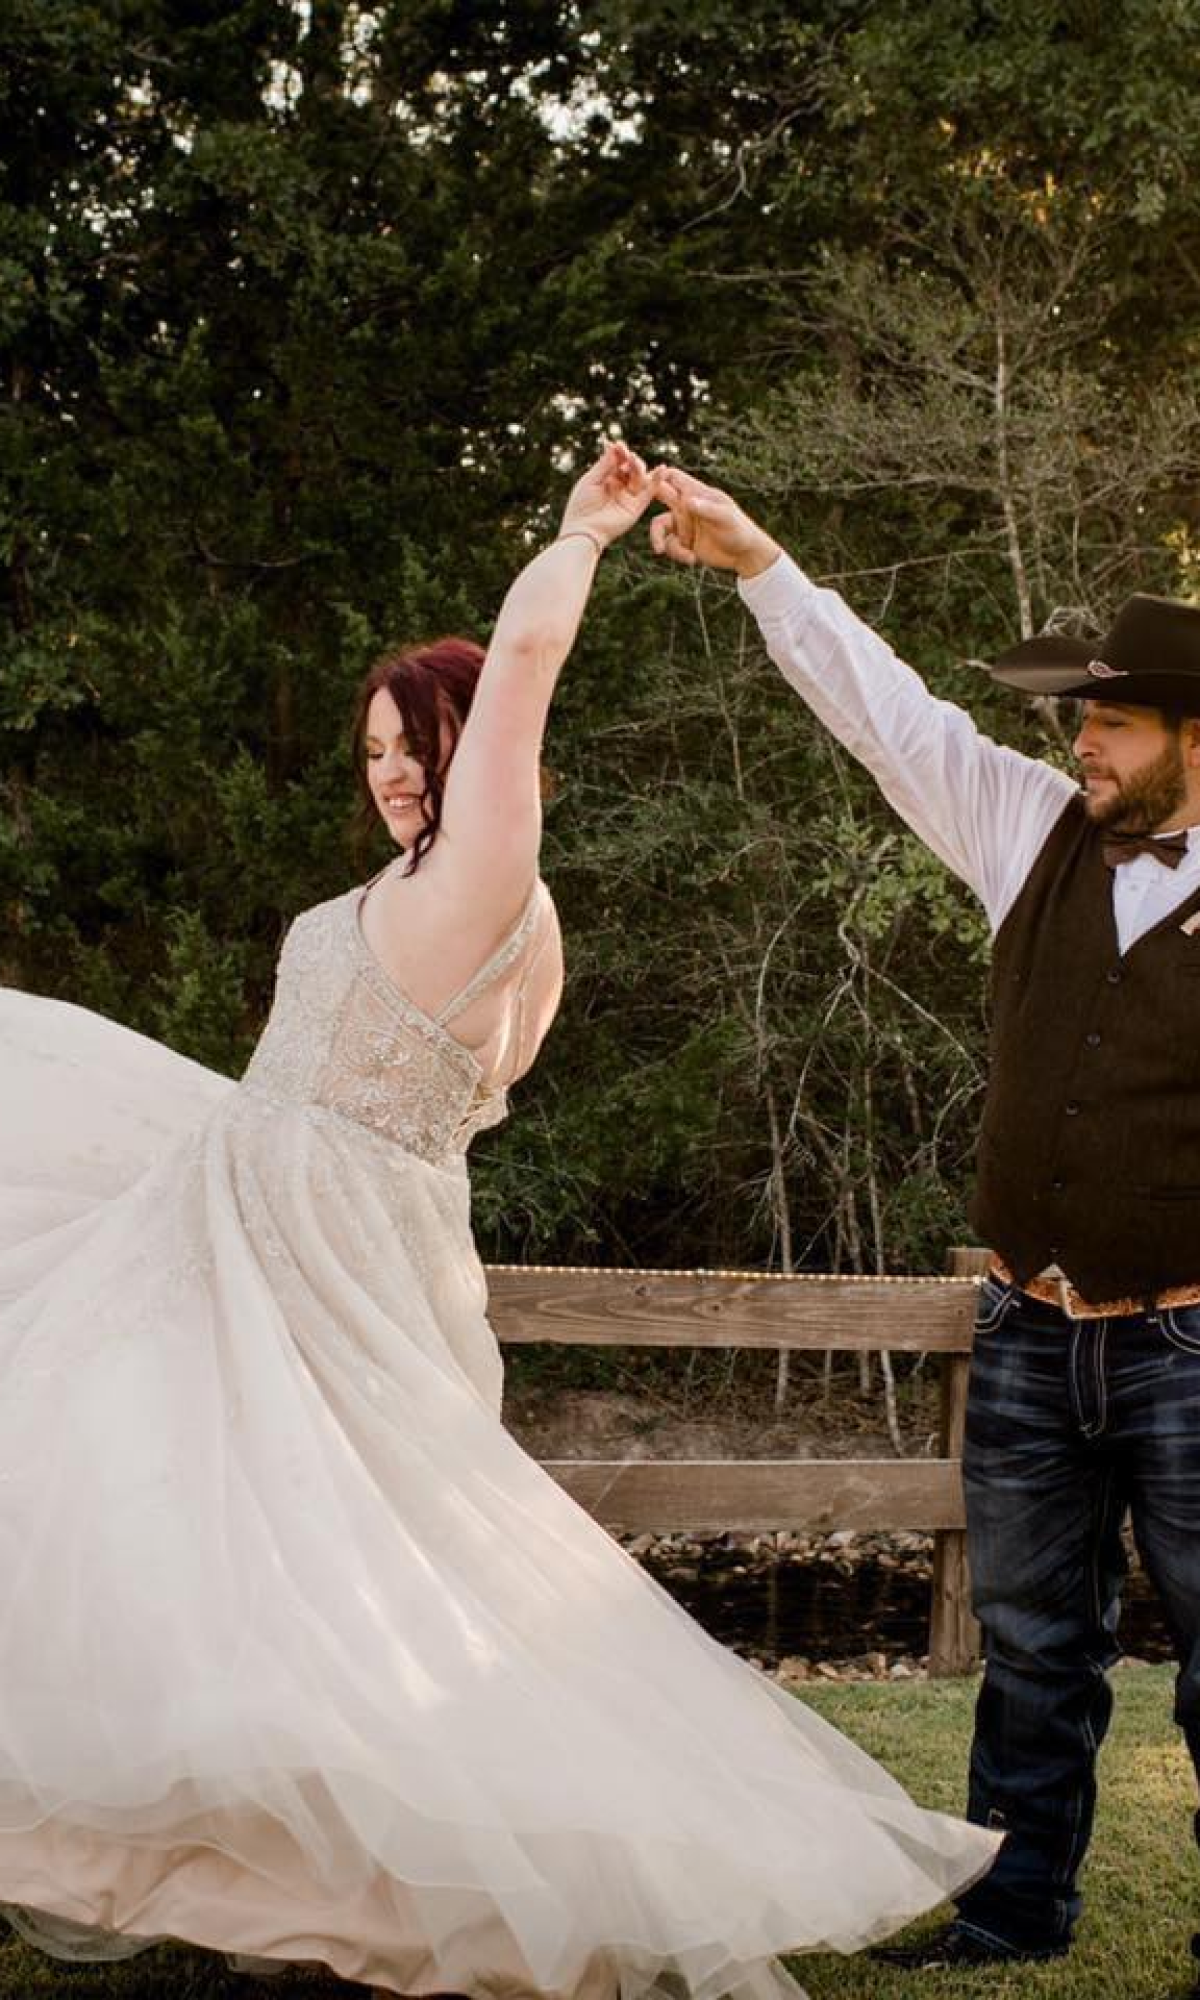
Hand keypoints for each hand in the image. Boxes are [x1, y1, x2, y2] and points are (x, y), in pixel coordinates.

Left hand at [558, 441, 652, 549]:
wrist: (583, 531)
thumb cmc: (581, 506)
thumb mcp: (590, 480)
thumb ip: (604, 464)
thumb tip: (614, 445)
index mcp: (605, 480)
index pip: (616, 462)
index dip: (618, 452)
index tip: (616, 444)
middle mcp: (618, 488)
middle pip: (629, 468)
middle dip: (628, 458)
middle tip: (625, 453)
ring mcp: (628, 498)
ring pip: (639, 477)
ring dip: (638, 466)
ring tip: (633, 460)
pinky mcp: (636, 508)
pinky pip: (649, 492)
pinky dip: (656, 480)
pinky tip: (662, 468)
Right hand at [648, 467, 779, 578]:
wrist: (744, 555)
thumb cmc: (739, 530)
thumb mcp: (725, 518)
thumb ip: (706, 509)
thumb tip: (686, 500)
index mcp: (696, 493)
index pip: (672, 477)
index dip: (657, 475)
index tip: (644, 481)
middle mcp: (685, 506)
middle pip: (658, 496)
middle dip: (645, 499)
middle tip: (631, 503)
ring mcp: (683, 524)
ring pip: (658, 526)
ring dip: (660, 540)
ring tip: (672, 552)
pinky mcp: (682, 542)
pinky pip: (668, 545)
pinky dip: (676, 554)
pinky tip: (692, 560)